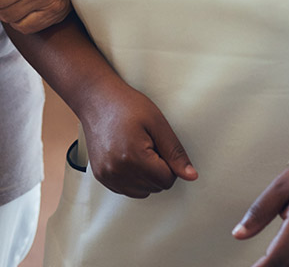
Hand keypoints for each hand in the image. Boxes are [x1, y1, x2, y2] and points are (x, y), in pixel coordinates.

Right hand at [79, 81, 197, 198]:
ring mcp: (106, 176)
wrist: (96, 98)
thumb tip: (192, 176)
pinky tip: (126, 155)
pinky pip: (127, 190)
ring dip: (145, 175)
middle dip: (157, 168)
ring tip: (136, 148)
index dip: (168, 162)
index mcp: (133, 157)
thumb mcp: (157, 122)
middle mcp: (116, 171)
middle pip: (155, 187)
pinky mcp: (100, 176)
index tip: (158, 143)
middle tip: (146, 143)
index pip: (167, 180)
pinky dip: (132, 177)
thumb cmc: (127, 105)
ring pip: (142, 191)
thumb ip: (175, 152)